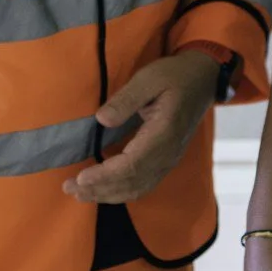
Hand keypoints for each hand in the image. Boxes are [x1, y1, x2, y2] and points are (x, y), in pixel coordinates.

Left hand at [62, 48, 220, 204]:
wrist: (202, 81)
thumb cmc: (174, 76)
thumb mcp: (149, 78)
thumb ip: (126, 99)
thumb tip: (101, 119)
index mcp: (164, 133)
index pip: (132, 165)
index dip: (106, 176)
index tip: (81, 178)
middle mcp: (168, 154)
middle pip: (132, 182)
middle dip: (99, 189)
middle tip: (69, 187)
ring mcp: (168, 160)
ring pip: (137, 188)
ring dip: (107, 194)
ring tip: (79, 193)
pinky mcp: (165, 161)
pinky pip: (143, 185)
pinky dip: (121, 192)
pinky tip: (102, 190)